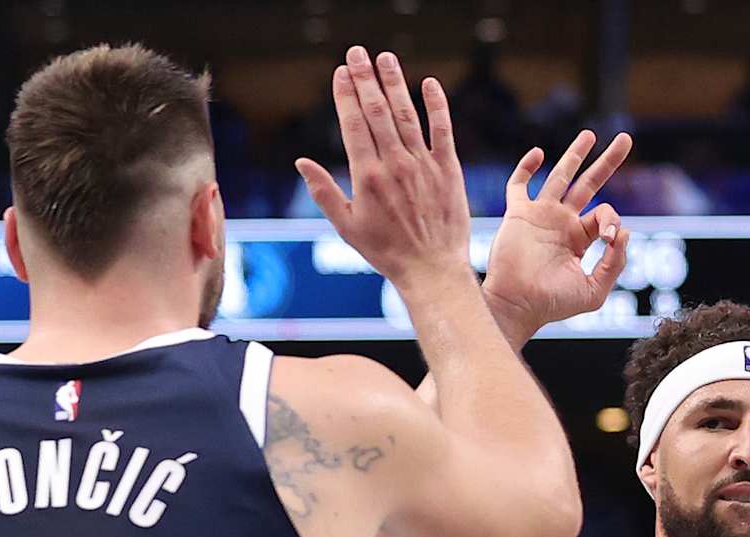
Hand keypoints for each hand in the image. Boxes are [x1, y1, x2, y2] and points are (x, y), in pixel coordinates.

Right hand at [296, 47, 469, 288]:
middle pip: (378, 111)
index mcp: (367, 178)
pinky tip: (429, 83)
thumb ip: (324, 192)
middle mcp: (395, 165)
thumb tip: (301, 162)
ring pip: (407, 114)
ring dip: (395, 83)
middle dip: (366, 79)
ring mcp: (423, 165)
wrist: (431, 269)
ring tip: (385, 58)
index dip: (346, 95)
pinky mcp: (448, 169)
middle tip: (357, 53)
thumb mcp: (347, 227)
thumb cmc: (386, 252)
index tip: (341, 72)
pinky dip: (436, 105)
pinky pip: (442, 130)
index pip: (354, 124)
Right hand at [482, 131, 632, 338]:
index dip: (612, 218)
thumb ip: (615, 264)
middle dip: (607, 162)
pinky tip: (538, 154)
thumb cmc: (552, 304)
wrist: (517, 305)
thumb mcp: (594, 291)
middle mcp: (561, 223)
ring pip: (559, 176)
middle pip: (588, 184)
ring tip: (590, 135)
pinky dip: (526, 167)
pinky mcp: (517, 214)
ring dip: (575, 155)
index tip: (608, 236)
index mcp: (579, 239)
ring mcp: (539, 216)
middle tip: (625, 139)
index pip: (603, 213)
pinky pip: (519, 184)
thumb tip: (624, 231)